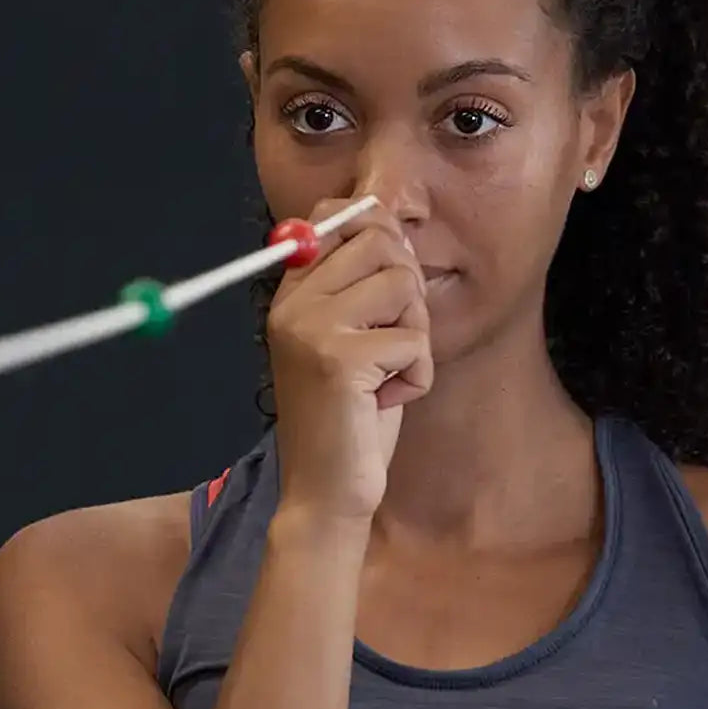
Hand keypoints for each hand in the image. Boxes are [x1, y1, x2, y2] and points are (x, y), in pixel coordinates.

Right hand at [266, 198, 432, 522]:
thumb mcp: (351, 340)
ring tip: (386, 374)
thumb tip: (394, 226)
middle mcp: (292, 305)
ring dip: (414, 336)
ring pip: (403, 285)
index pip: (332, 216)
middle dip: (408, 292)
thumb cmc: (350, 418)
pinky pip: (414, 340)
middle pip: (380, 242)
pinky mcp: (339, 359)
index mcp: (290, 295)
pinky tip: (386, 400)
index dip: (378, 231)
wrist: (327, 492)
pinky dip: (417, 376)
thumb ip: (363, 286)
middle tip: (392, 342)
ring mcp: (311, 329)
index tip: (391, 275)